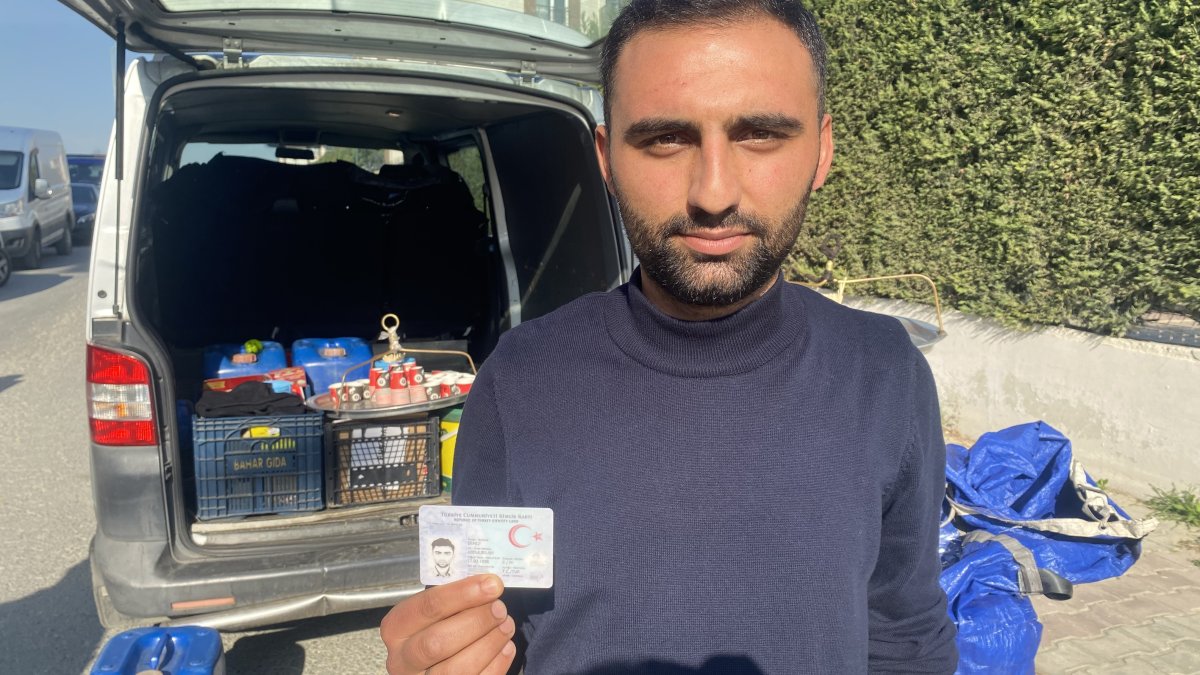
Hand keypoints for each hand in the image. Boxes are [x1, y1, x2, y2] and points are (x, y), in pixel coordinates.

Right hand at [380, 574, 517, 674]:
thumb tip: (487, 586)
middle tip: (500, 608)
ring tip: (506, 625)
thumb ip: (452, 601)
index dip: (462, 594)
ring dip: (489, 643)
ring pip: (457, 669)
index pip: (427, 607)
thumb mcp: (432, 613)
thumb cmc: (434, 628)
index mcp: (396, 629)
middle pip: (437, 642)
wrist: (431, 663)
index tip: (491, 584)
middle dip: (476, 621)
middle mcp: (402, 660)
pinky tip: (505, 647)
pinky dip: (496, 664)